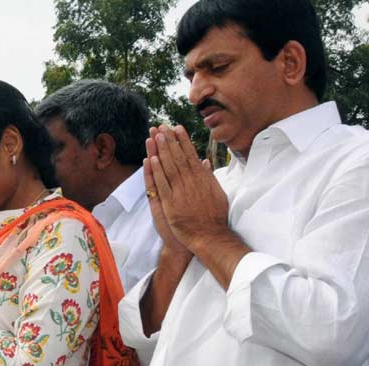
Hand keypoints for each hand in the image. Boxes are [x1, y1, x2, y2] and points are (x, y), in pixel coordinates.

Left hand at [147, 125, 230, 252]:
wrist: (210, 237)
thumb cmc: (215, 216)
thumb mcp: (216, 192)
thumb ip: (208, 176)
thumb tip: (204, 161)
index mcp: (203, 178)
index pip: (190, 155)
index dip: (183, 140)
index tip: (177, 128)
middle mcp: (191, 182)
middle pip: (178, 157)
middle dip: (169, 141)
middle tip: (162, 126)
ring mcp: (181, 192)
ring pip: (169, 167)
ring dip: (162, 151)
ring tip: (155, 136)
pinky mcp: (171, 204)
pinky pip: (162, 184)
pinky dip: (157, 171)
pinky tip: (151, 159)